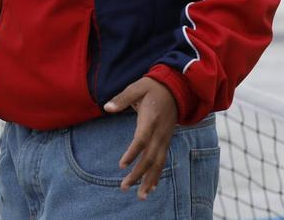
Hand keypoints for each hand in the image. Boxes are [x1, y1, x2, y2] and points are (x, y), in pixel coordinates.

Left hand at [105, 76, 177, 199]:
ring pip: (158, 163)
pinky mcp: (166, 140)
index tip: (121, 165)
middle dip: (138, 174)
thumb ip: (122, 98)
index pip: (142, 139)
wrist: (176, 87)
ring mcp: (165, 138)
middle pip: (150, 157)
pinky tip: (151, 187)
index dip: (132, 152)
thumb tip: (107, 107)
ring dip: (149, 180)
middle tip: (124, 187)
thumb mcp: (136, 87)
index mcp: (151, 118)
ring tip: (141, 197)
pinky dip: (157, 175)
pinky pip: (162, 161)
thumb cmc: (152, 87)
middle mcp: (160, 132)